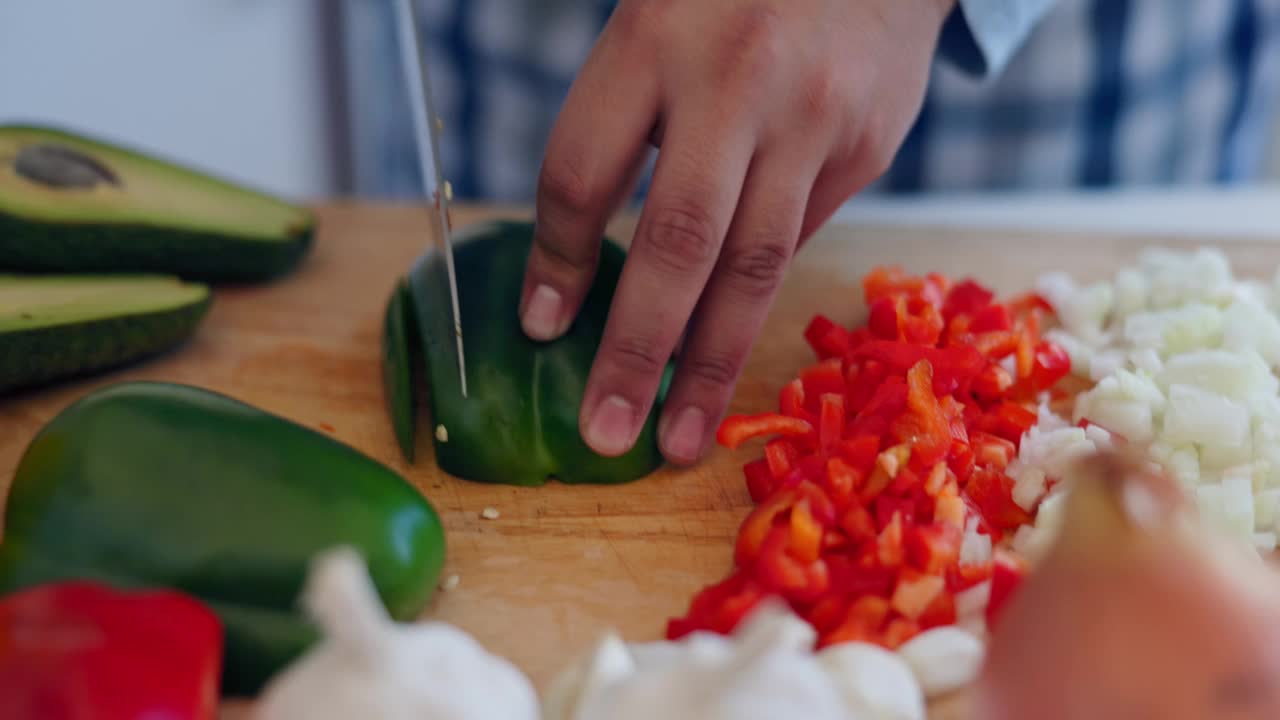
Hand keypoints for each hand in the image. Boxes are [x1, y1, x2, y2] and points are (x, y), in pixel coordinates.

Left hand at [519, 0, 955, 464]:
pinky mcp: (864, 150)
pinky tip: (730, 338)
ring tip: (680, 438)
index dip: (557, 260)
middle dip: (637, 350)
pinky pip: (796, 241)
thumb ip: (624, 123)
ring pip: (754, 269)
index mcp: (656, 35)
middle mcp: (739, 81)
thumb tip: (588, 267)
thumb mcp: (655, 21)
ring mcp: (813, 121)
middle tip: (608, 433)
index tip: (541, 327)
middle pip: (677, 242)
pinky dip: (755, 295)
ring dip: (711, 366)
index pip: (583, 172)